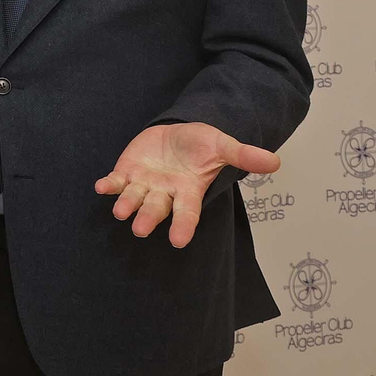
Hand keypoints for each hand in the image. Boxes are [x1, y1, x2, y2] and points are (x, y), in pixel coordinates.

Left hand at [95, 122, 280, 247]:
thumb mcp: (223, 146)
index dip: (183, 226)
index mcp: (189, 190)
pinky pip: (116, 182)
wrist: (178, 133)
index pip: (187, 213)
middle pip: (157, 209)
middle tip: (140, 229)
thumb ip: (243, 155)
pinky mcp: (127, 172)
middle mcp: (165, 192)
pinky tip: (100, 187)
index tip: (178, 241)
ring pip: (134, 198)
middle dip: (148, 218)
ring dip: (127, 205)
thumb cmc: (201, 145)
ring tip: (120, 212)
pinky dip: (108, 185)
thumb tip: (275, 162)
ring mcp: (144, 183)